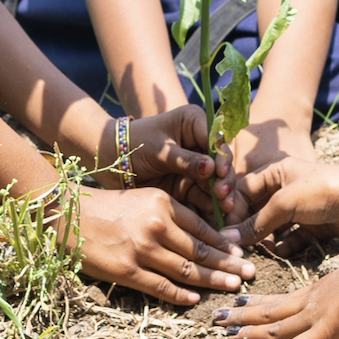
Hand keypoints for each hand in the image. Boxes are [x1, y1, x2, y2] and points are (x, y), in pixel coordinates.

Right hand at [72, 187, 255, 306]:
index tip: (242, 254)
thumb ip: (171, 214)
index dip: (225, 244)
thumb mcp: (144, 199)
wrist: (68, 216)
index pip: (203, 227)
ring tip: (233, 287)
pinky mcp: (127, 271)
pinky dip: (180, 295)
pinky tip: (196, 300)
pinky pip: (161, 287)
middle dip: (229, 264)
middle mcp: (156, 225)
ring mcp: (142, 250)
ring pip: (186, 270)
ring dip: (212, 281)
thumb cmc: (108, 207)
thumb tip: (203, 236)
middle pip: (201, 250)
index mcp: (163, 203)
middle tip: (251, 274)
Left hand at [127, 104, 247, 224]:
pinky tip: (218, 215)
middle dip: (223, 179)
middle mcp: (199, 144)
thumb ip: (186, 160)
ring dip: (221, 195)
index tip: (220, 172)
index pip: (215, 139)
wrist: (111, 161)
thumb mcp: (160, 150)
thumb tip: (212, 169)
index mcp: (195, 123)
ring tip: (226, 209)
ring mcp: (196, 167)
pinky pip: (203, 196)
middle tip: (223, 195)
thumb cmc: (134, 144)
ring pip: (215, 182)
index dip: (221, 157)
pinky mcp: (189, 186)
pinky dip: (211, 206)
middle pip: (219, 163)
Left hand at [212, 244, 338, 338]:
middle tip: (216, 317)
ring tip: (223, 335)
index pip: (282, 298)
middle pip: (269, 310)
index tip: (240, 301)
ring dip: (246, 332)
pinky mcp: (323, 331)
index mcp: (319, 290)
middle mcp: (310, 302)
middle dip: (241, 314)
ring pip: (271, 327)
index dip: (259, 301)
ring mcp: (314, 316)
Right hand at [225, 117, 326, 253]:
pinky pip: (292, 238)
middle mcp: (287, 188)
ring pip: (274, 227)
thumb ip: (257, 221)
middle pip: (257, 210)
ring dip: (266, 239)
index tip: (226, 229)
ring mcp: (301, 208)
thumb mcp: (285, 203)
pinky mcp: (314, 225)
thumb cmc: (324, 191)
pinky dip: (286, 245)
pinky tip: (282, 251)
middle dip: (248, 228)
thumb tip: (230, 237)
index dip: (232, 209)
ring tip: (262, 251)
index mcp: (276, 172)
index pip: (243, 190)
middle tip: (239, 247)